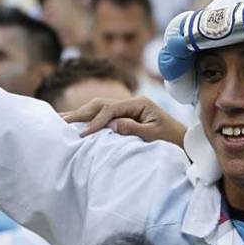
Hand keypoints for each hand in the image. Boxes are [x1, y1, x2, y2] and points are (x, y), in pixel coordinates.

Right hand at [62, 96, 187, 147]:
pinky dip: (89, 119)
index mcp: (139, 103)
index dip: (95, 121)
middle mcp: (132, 102)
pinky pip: (104, 115)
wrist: (183, 142)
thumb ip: (133, 129)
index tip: (83, 134)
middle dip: (81, 113)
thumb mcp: (153, 136)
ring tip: (61, 120)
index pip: (110, 109)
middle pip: (101, 104)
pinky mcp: (125, 116)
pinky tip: (76, 123)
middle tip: (60, 120)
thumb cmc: (171, 140)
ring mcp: (128, 108)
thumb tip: (111, 124)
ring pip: (100, 107)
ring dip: (82, 114)